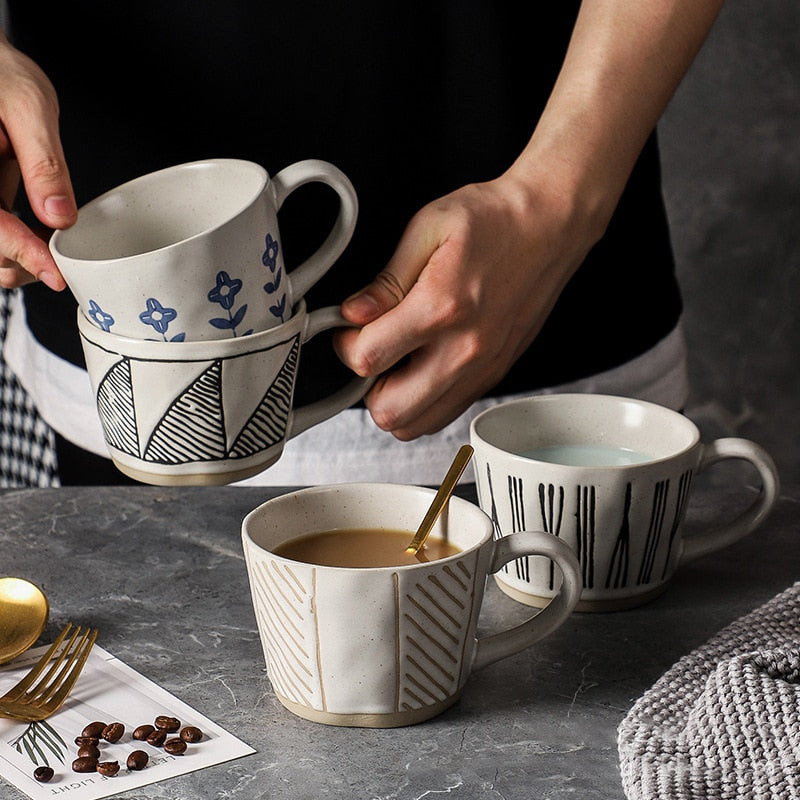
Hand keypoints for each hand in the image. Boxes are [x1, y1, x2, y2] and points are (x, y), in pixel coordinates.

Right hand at [0, 32, 74, 289]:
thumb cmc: (0, 71)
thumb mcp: (28, 105)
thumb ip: (43, 164)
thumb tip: (59, 217)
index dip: (20, 252)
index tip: (54, 273)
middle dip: (20, 262)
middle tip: (60, 267)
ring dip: (17, 260)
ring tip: (52, 258)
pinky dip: (17, 244)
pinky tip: (41, 241)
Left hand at [336, 0, 723, 440]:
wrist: (551, 225)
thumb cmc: (494, 220)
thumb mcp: (428, 229)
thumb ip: (387, 280)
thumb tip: (353, 314)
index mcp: (442, 306)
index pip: (368, 358)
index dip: (345, 346)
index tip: (349, 329)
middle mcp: (465, 349)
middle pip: (390, 411)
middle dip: (366, 386)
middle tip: (371, 352)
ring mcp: (482, 368)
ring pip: (418, 424)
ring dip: (394, 401)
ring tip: (396, 363)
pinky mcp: (494, 374)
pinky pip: (446, 414)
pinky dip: (423, 403)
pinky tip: (422, 368)